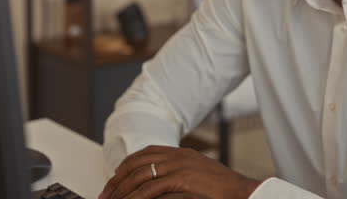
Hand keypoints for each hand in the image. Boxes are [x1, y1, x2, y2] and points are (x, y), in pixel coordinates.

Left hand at [99, 145, 259, 198]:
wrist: (241, 190)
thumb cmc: (222, 188)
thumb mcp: (197, 176)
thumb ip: (178, 175)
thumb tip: (157, 186)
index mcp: (180, 152)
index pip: (145, 153)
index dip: (126, 165)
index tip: (114, 179)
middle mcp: (177, 155)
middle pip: (137, 163)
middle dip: (117, 180)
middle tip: (106, 194)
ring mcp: (178, 165)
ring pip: (140, 175)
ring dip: (122, 190)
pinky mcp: (181, 178)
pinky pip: (150, 188)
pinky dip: (136, 197)